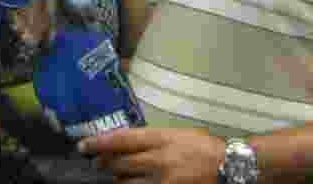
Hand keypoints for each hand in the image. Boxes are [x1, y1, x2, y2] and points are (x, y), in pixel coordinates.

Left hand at [78, 127, 225, 183]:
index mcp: (161, 139)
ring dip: (118, 180)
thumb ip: (153, 140)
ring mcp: (162, 181)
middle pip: (119, 163)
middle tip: (97, 162)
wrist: (229, 166)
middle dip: (104, 163)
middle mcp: (158, 160)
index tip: (84, 144)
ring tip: (118, 176)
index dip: (99, 142)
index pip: (122, 139)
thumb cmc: (204, 147)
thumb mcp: (177, 134)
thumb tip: (128, 144)